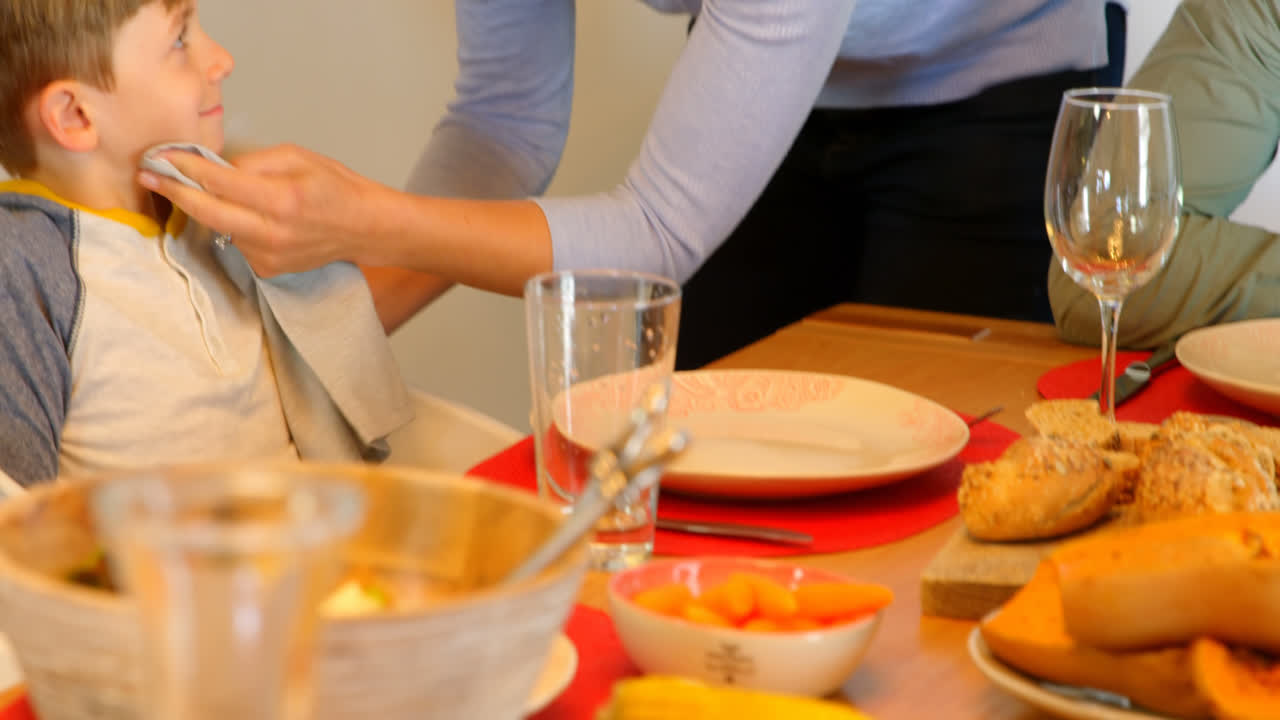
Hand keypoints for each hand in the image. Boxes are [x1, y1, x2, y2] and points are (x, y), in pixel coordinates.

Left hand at [138, 144, 390, 276]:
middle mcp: (273, 232)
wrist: (365, 228)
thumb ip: (253, 161)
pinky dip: (233, 225)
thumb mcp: (298, 157)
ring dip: (206, 208)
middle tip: (147, 175)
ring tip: (202, 190)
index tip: (161, 156)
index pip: (220, 181)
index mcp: (282, 199)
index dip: (186, 167)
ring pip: (219, 228)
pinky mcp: (268, 269)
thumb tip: (214, 166)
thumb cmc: (336, 187)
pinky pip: (235, 242)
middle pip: (207, 212)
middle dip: (174, 191)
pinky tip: (250, 217)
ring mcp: (269, 256)